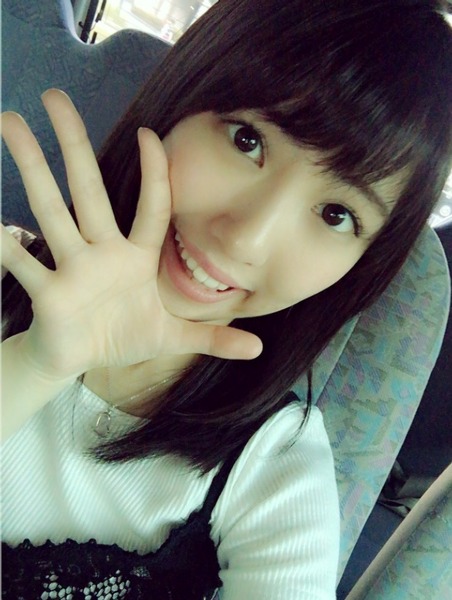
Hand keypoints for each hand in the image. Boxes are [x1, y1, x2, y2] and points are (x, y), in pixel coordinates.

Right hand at [1, 90, 262, 380]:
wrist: (80, 360)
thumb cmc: (124, 338)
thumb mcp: (173, 338)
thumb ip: (213, 338)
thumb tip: (258, 349)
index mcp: (135, 258)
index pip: (151, 208)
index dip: (154, 174)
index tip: (150, 135)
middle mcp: (101, 252)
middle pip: (87, 191)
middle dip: (72, 145)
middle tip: (54, 97)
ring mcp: (71, 268)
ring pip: (51, 212)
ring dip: (31, 169)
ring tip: (10, 122)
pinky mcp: (48, 292)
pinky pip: (25, 265)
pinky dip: (6, 246)